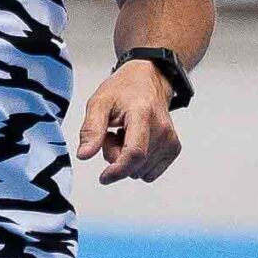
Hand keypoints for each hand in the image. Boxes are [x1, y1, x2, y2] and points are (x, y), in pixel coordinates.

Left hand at [77, 59, 181, 184]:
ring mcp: (170, 139)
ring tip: (123, 136)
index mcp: (142, 115)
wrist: (148, 80)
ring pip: (141, 170)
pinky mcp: (173, 147)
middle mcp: (162, 128)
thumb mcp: (98, 104)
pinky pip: (150, 172)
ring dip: (126, 160)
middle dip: (115, 158)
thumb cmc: (122, 90)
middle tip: (111, 135)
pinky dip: (138, 163)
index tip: (104, 177)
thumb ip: (91, 130)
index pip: (134, 153)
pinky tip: (134, 143)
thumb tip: (84, 155)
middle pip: (135, 164)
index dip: (118, 170)